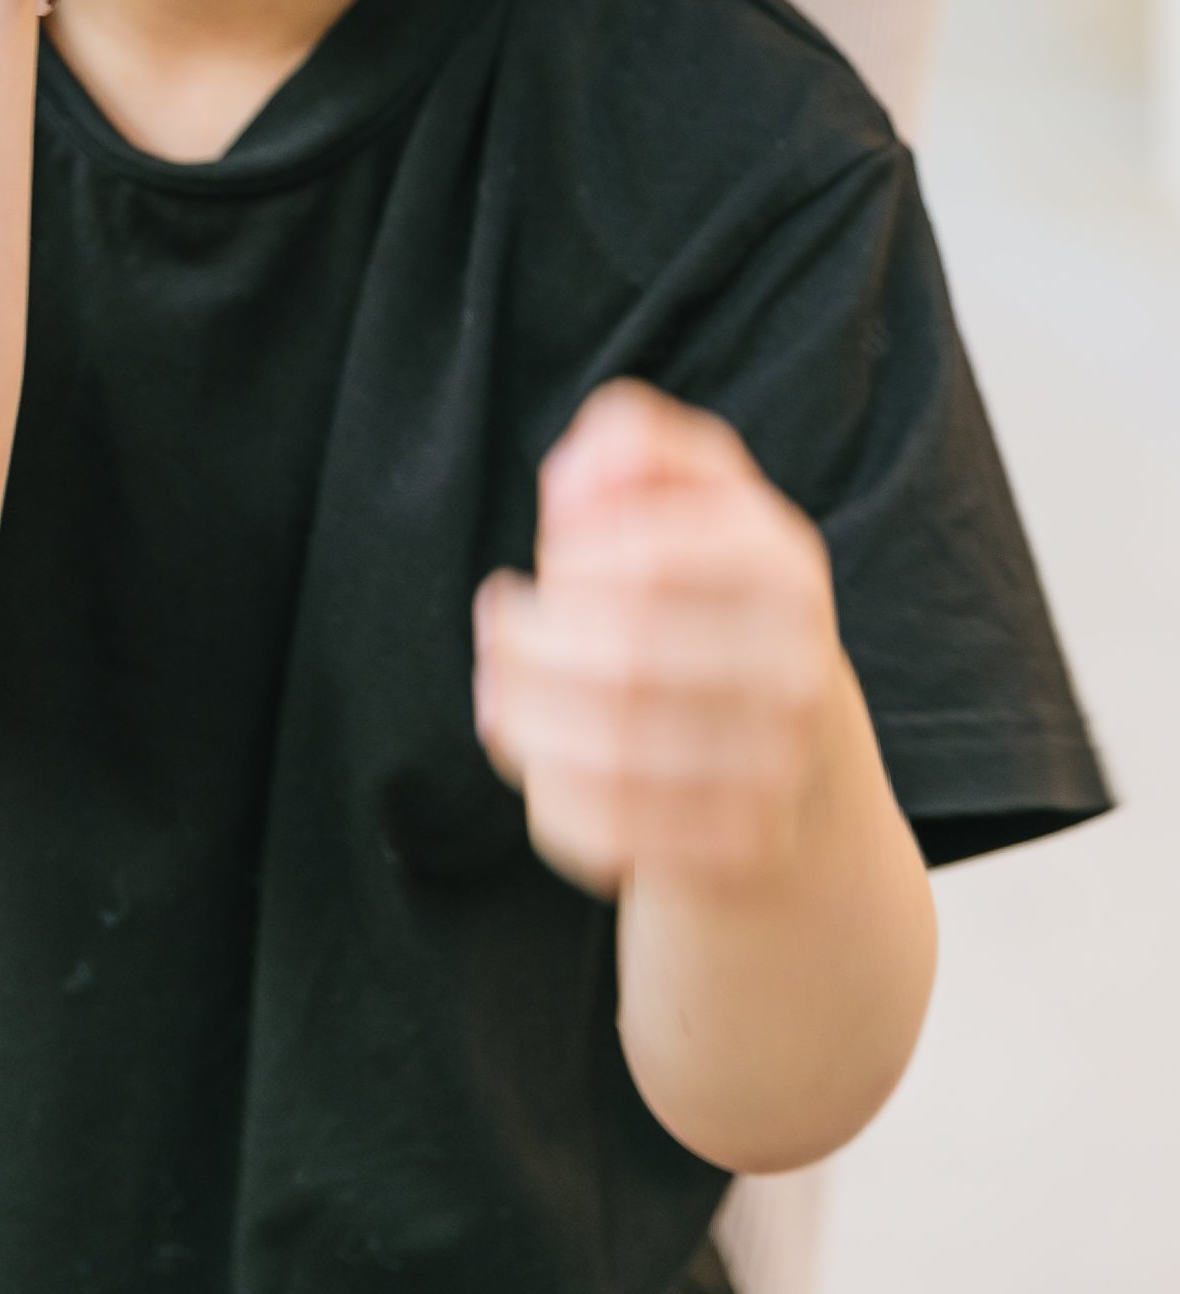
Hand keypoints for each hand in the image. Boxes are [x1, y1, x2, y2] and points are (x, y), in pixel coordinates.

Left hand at [473, 382, 841, 899]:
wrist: (793, 758)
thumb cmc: (705, 599)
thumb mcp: (687, 498)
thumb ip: (630, 447)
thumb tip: (577, 474)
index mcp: (783, 562)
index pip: (653, 557)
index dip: (573, 559)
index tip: (551, 560)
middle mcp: (798, 667)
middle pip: (625, 659)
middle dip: (530, 643)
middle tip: (499, 627)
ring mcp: (779, 767)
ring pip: (612, 752)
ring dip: (523, 717)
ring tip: (497, 689)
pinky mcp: (742, 846)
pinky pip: (612, 828)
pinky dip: (548, 790)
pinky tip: (537, 755)